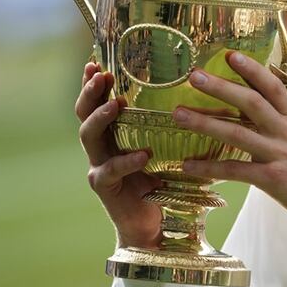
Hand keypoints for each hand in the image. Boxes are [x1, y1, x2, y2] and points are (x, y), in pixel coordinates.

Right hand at [76, 62, 162, 248]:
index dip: (93, 83)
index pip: (98, 102)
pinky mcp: (105, 188)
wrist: (154, 225)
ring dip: (101, 118)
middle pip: (84, 114)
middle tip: (100, 75)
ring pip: (89, 137)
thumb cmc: (165, 181)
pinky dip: (126, 161)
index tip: (95, 61)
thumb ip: (172, 125)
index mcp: (114, 134)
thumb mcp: (168, 147)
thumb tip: (203, 92)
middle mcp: (101, 147)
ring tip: (115, 105)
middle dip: (90, 93)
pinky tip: (142, 154)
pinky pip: (110, 171)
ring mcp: (99, 167)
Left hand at [175, 52, 286, 243]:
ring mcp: (280, 155)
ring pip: (237, 134)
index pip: (273, 87)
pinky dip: (208, 168)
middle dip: (221, 87)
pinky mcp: (273, 179)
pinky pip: (235, 170)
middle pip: (251, 102)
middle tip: (194, 76)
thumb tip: (265, 118)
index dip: (252, 69)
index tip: (230, 55)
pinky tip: (187, 165)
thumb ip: (286, 129)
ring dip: (205, 122)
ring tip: (178, 114)